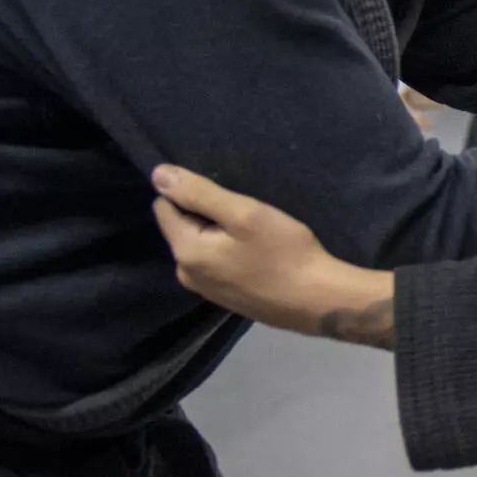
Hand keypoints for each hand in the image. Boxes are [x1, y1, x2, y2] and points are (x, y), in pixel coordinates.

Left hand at [150, 166, 394, 345]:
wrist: (318, 301)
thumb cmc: (284, 253)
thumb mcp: (244, 213)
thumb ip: (199, 193)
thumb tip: (158, 175)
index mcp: (186, 252)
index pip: (164, 208)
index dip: (191, 194)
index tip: (226, 197)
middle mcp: (186, 274)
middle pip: (182, 228)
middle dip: (205, 215)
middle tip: (245, 215)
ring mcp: (205, 290)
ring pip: (199, 246)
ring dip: (218, 234)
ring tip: (253, 234)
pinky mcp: (224, 299)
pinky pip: (214, 264)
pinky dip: (228, 253)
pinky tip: (256, 255)